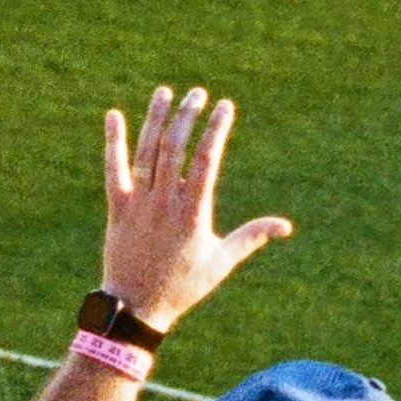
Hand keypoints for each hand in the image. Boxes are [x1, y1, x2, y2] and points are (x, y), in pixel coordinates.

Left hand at [101, 86, 290, 331]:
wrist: (136, 308)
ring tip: (165, 93)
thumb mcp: (222, 262)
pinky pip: (114, 169)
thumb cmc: (184, 286)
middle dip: (188, 115)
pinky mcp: (118, 208)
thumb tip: (286, 226)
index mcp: (194, 213)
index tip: (225, 106)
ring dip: (155, 119)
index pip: (207, 159)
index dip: (217, 128)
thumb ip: (252, 237)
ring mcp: (140, 204)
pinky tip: (114, 116)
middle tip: (198, 93)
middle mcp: (165, 203)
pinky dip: (114, 142)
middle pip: (175, 147)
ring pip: (147, 152)